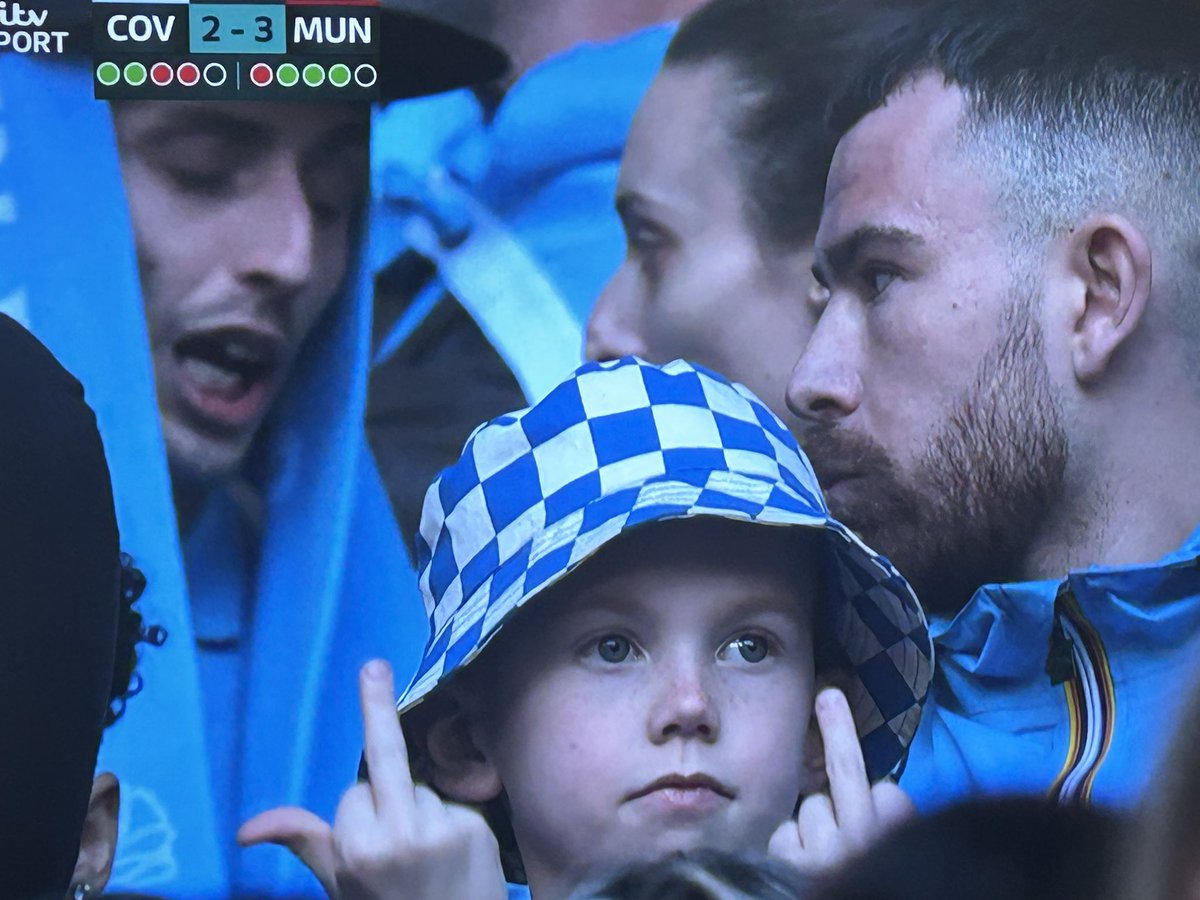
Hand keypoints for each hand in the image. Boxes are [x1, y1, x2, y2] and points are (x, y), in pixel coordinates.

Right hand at [238, 659, 507, 899]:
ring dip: (421, 808)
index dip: (358, 813)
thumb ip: (304, 842)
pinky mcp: (475, 826)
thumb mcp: (340, 884)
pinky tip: (454, 853)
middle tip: (372, 666)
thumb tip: (245, 830)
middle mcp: (397, 836)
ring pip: (420, 786)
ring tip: (429, 857)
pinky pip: (451, 799)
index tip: (365, 845)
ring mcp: (441, 828)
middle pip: (385, 759)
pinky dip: (449, 817)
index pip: (352, 793)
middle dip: (376, 708)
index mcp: (356, 851)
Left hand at [768, 686, 913, 871]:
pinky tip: (799, 871)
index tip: (859, 754)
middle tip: (829, 695)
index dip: (877, 795)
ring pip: (813, 807)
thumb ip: (884, 826)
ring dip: (813, 826)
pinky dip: (791, 847)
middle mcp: (867, 843)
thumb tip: (875, 790)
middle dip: (838, 732)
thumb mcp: (885, 850)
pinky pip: (786, 833)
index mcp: (898, 839)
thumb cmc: (872, 879)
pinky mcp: (793, 863)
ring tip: (822, 864)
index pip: (887, 793)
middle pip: (848, 774)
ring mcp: (828, 852)